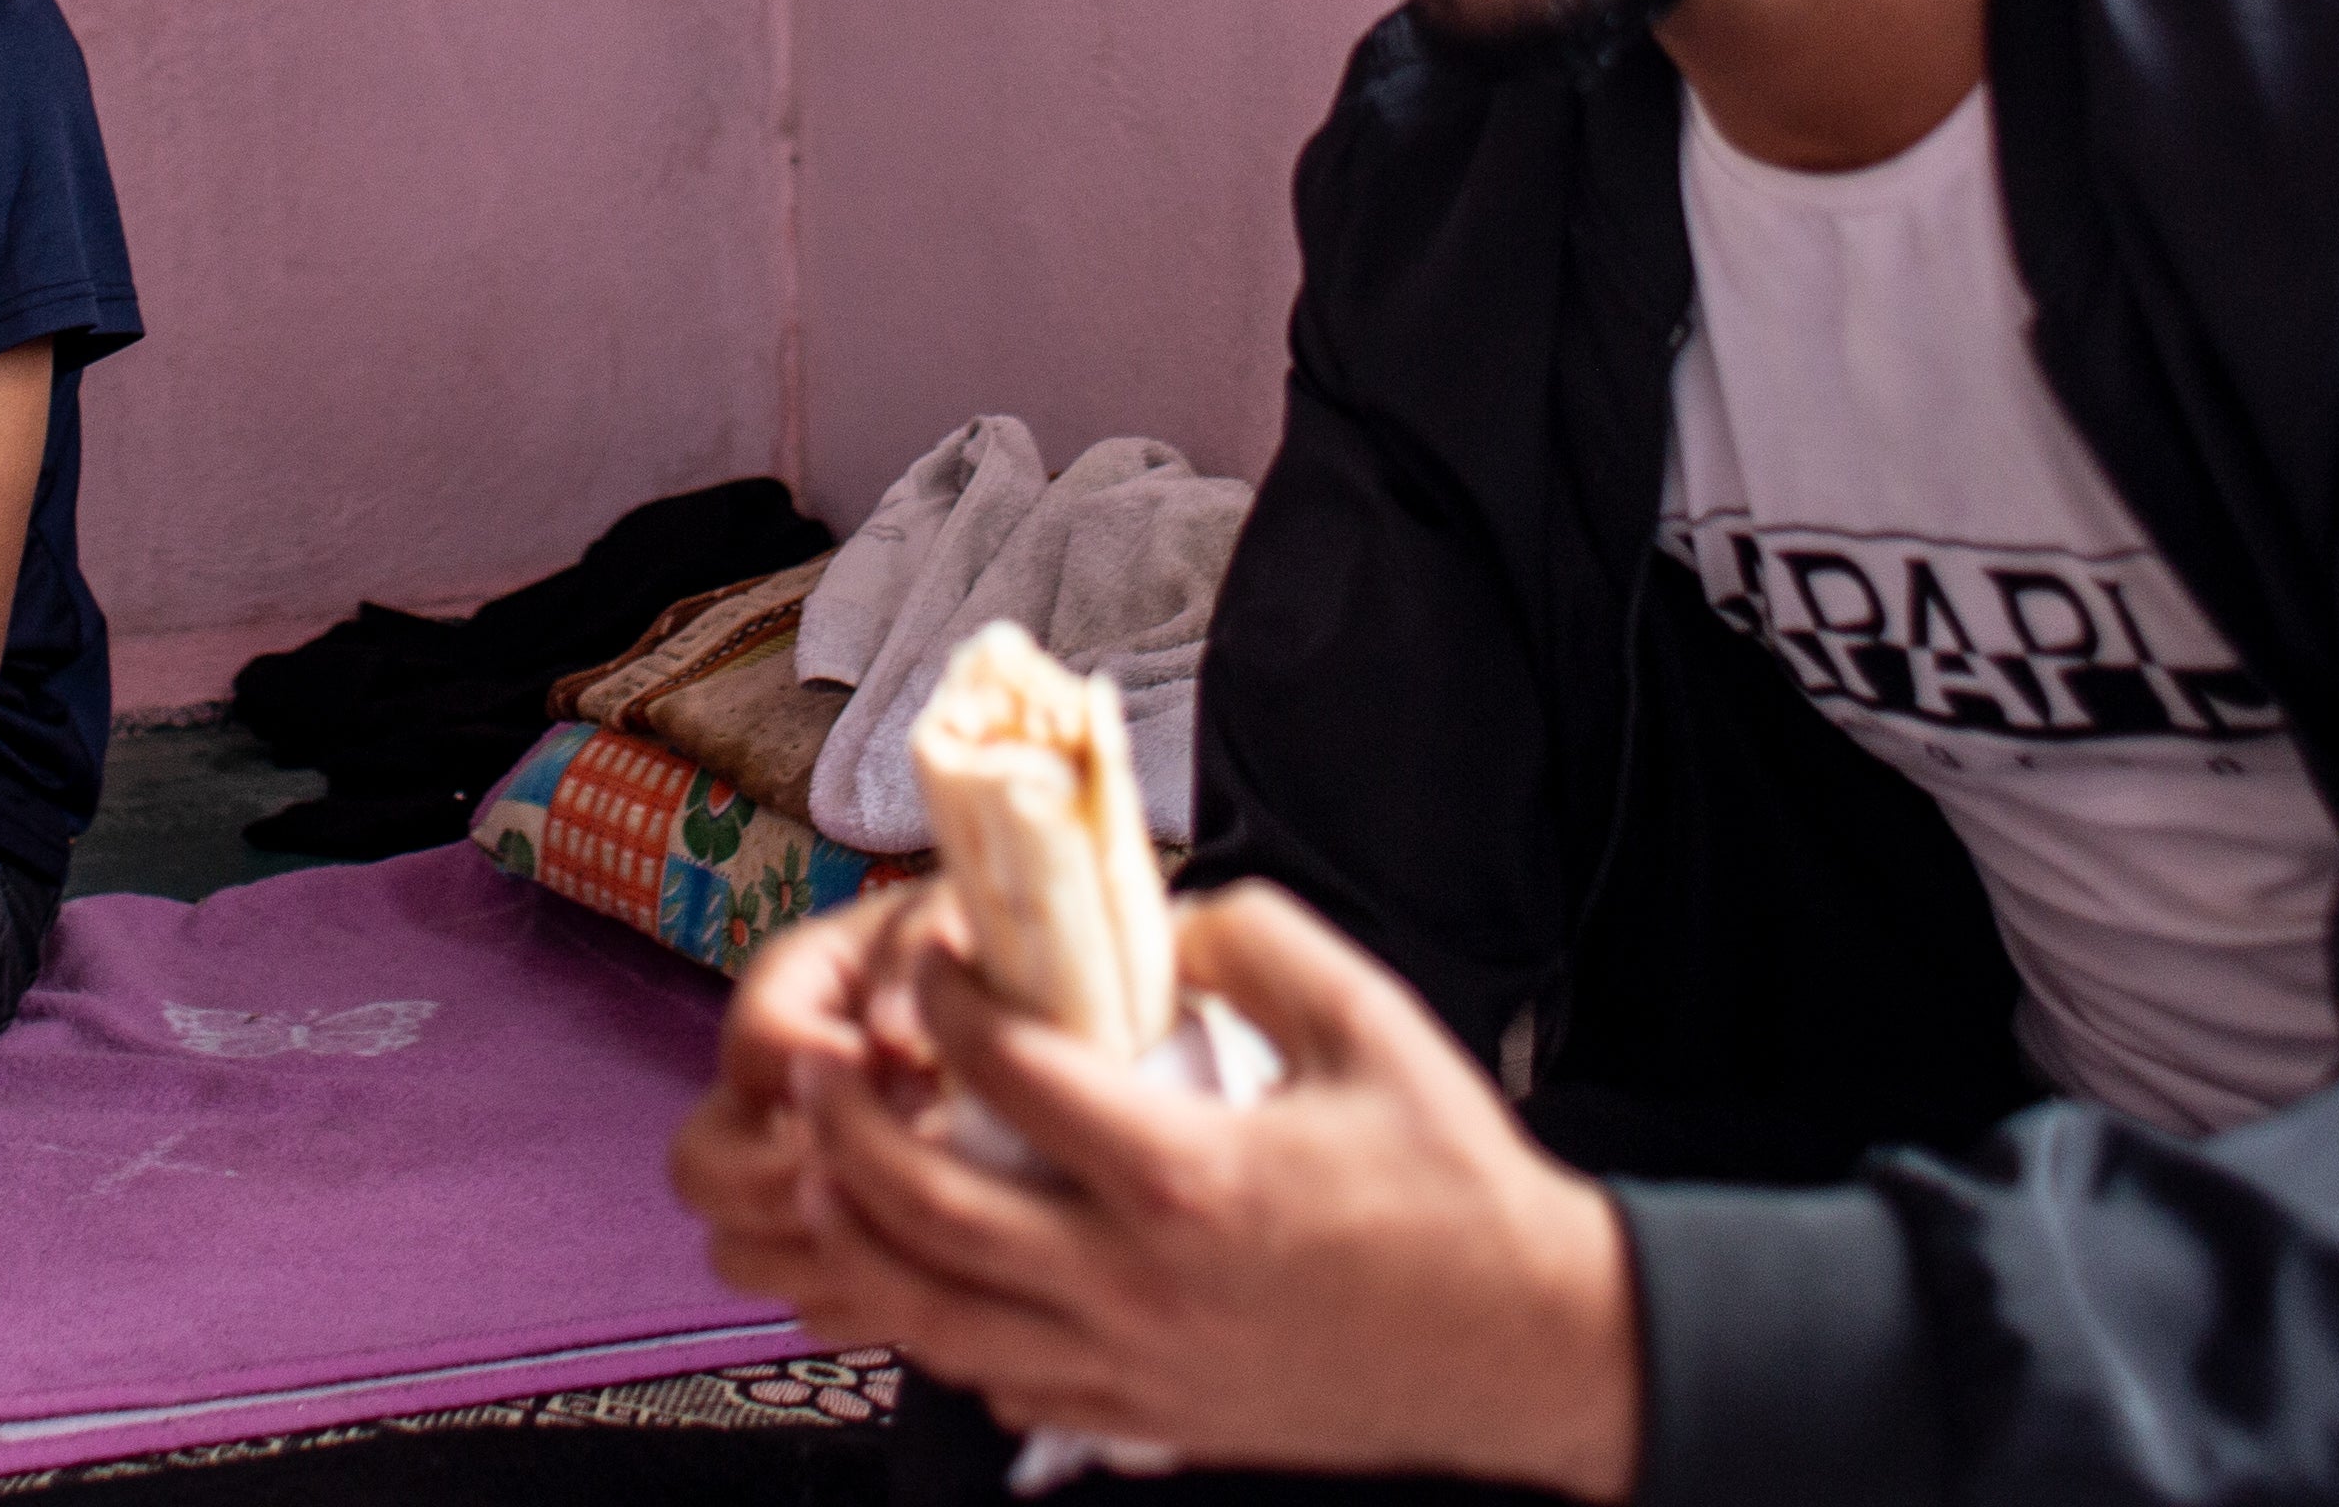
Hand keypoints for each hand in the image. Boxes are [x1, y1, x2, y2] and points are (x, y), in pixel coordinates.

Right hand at [670, 890, 970, 1341]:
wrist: (1048, 1009)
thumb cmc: (998, 948)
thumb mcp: (967, 912)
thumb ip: (922, 943)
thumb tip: (890, 1036)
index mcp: (790, 988)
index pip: (758, 1044)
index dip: (830, 1072)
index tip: (921, 1074)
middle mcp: (767, 1091)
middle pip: (697, 1167)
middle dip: (777, 1182)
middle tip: (875, 1175)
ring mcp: (789, 1176)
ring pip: (735, 1254)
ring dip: (814, 1254)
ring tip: (909, 1231)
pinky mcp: (838, 1245)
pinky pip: (810, 1310)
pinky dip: (865, 1302)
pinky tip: (939, 1270)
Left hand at [799, 882, 1645, 1494]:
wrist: (1527, 1345)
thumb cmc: (1455, 1183)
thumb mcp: (1368, 1019)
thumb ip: (1249, 940)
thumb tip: (1154, 919)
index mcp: (1187, 1174)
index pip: (1010, 1074)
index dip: (947, 999)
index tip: (931, 953)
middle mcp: (1139, 1282)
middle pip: (930, 1207)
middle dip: (847, 1129)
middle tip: (811, 1067)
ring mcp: (1136, 1366)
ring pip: (938, 1317)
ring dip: (860, 1240)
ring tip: (823, 1174)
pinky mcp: (1148, 1420)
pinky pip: (1000, 1382)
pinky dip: (941, 1329)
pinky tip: (928, 1277)